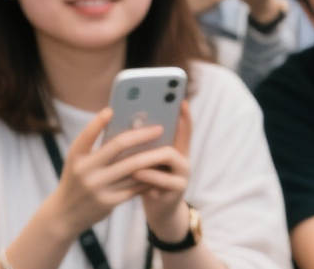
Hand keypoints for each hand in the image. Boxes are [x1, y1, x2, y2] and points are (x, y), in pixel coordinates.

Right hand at [42, 108, 176, 238]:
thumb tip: (128, 129)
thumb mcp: (79, 163)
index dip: (98, 122)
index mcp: (76, 157)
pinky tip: (159, 169)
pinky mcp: (108, 202)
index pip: (87, 135)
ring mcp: (97, 187)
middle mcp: (84, 171)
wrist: (64, 215)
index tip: (111, 109)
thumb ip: (97, 148)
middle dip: (142, 135)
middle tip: (159, 128)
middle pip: (119, 145)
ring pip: (133, 167)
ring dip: (152, 157)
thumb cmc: (77, 180)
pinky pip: (135, 185)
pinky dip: (149, 176)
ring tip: (166, 147)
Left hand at [140, 102, 195, 243]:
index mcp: (176, 151)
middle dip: (158, 133)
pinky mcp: (176, 192)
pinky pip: (163, 181)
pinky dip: (148, 176)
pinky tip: (135, 175)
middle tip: (146, 124)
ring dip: (149, 155)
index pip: (184, 129)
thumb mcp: (148, 163)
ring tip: (133, 154)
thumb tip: (129, 126)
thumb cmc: (149, 182)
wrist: (160, 212)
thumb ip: (145, 148)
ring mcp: (182, 176)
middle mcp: (183, 161)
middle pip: (174, 141)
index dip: (184, 115)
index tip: (180, 100)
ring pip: (169, 157)